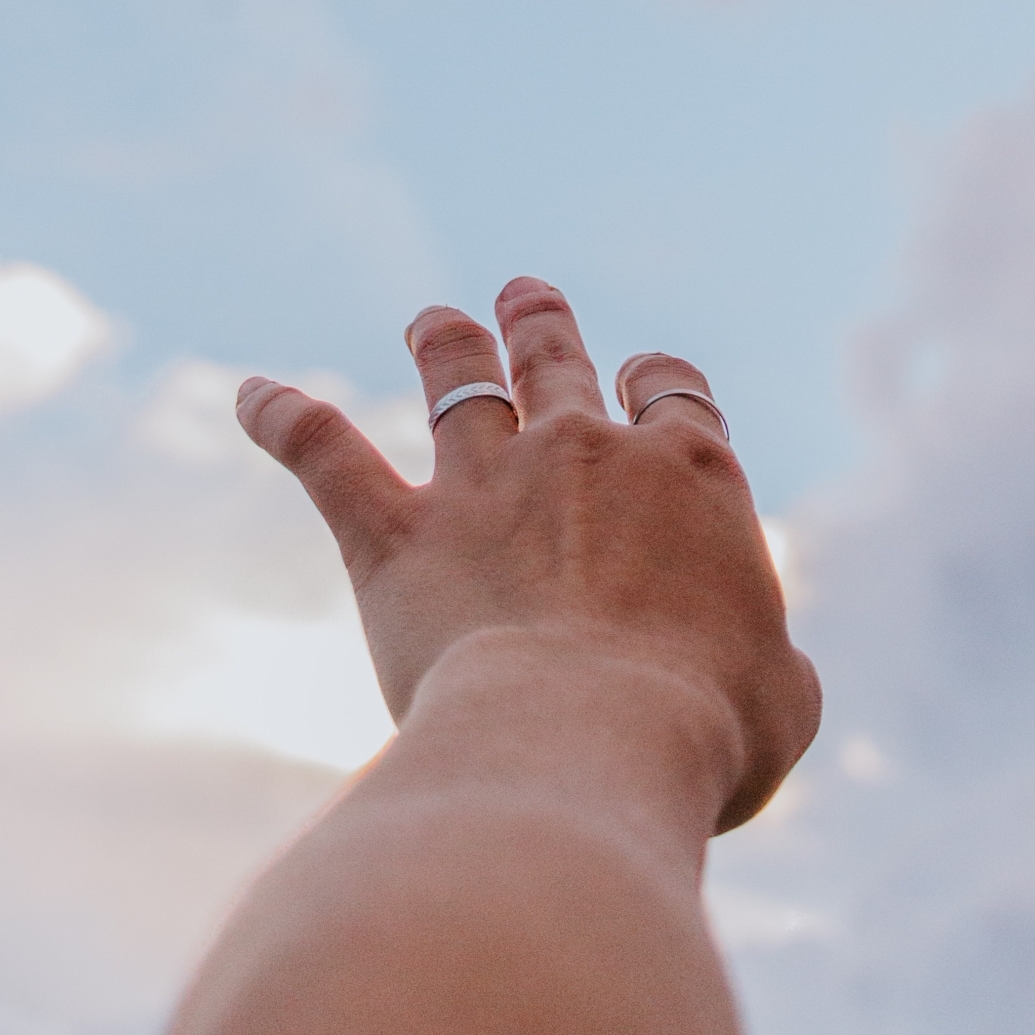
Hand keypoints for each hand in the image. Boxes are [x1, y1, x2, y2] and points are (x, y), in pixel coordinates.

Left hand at [235, 276, 819, 829]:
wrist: (590, 740)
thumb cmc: (706, 729)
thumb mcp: (785, 701)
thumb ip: (772, 662)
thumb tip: (764, 677)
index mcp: (693, 476)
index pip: (672, 392)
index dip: (654, 380)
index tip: (642, 382)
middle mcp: (588, 452)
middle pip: (561, 358)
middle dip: (543, 321)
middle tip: (525, 295)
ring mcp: (488, 482)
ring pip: (458, 374)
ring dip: (445, 337)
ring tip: (434, 317)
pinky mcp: (396, 533)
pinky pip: (325, 451)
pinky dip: (281, 418)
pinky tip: (249, 395)